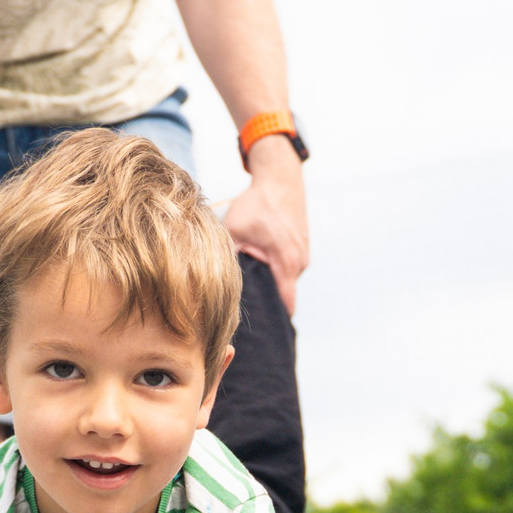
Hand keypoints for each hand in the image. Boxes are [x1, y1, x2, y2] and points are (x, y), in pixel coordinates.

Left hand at [221, 139, 308, 311]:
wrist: (280, 178)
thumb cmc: (257, 203)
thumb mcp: (234, 229)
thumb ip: (227, 257)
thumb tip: (210, 283)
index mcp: (286, 263)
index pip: (285, 307)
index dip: (271, 322)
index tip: (256, 333)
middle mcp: (299, 263)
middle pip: (283, 297)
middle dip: (266, 305)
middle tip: (242, 311)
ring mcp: (302, 256)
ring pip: (283, 282)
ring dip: (267, 283)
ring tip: (248, 282)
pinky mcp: (300, 249)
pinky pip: (285, 268)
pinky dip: (272, 269)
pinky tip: (258, 262)